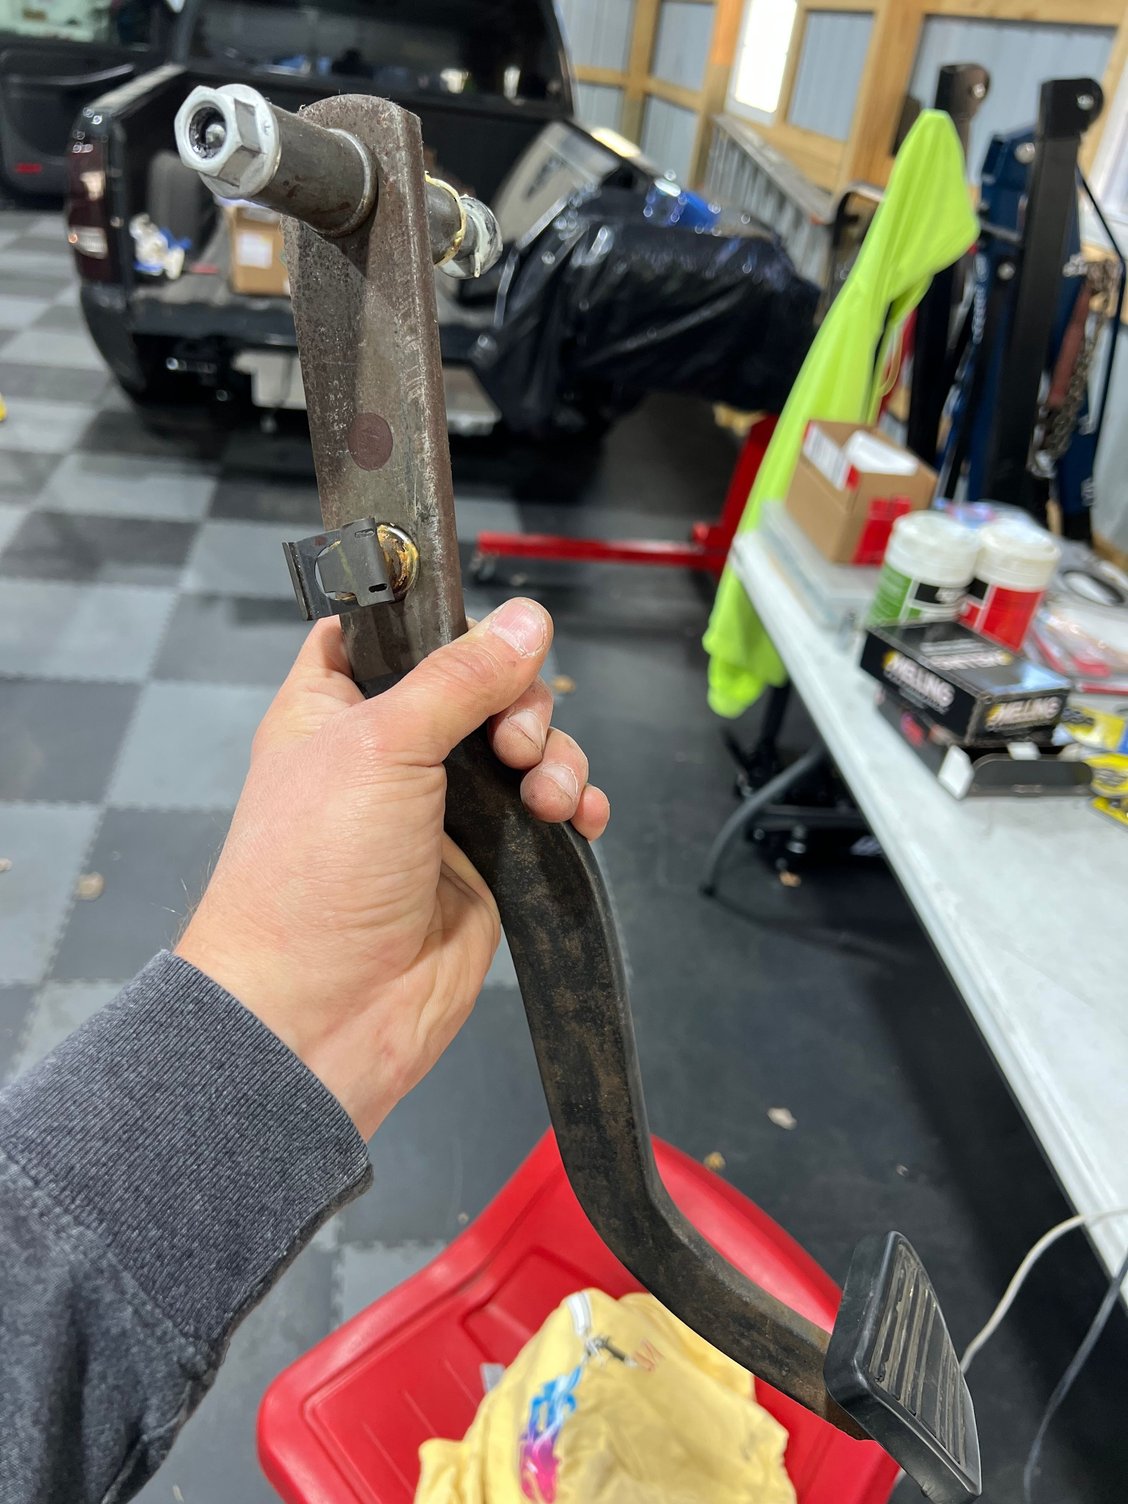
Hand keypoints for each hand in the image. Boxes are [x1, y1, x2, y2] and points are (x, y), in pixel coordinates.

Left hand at [176, 599, 607, 1137]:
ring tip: (545, 798)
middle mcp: (392, 750)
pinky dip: (577, 805)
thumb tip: (530, 618)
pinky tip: (581, 818)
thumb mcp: (381, 745)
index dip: (436, 620)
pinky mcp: (490, 861)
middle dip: (519, 702)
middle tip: (511, 743)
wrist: (322, 1013)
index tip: (478, 625)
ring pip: (527, 746)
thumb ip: (460, 678)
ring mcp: (445, 808)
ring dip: (555, 758)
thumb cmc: (314, 871)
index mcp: (336, 706)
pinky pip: (550, 813)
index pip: (389, 631)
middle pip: (482, 683)